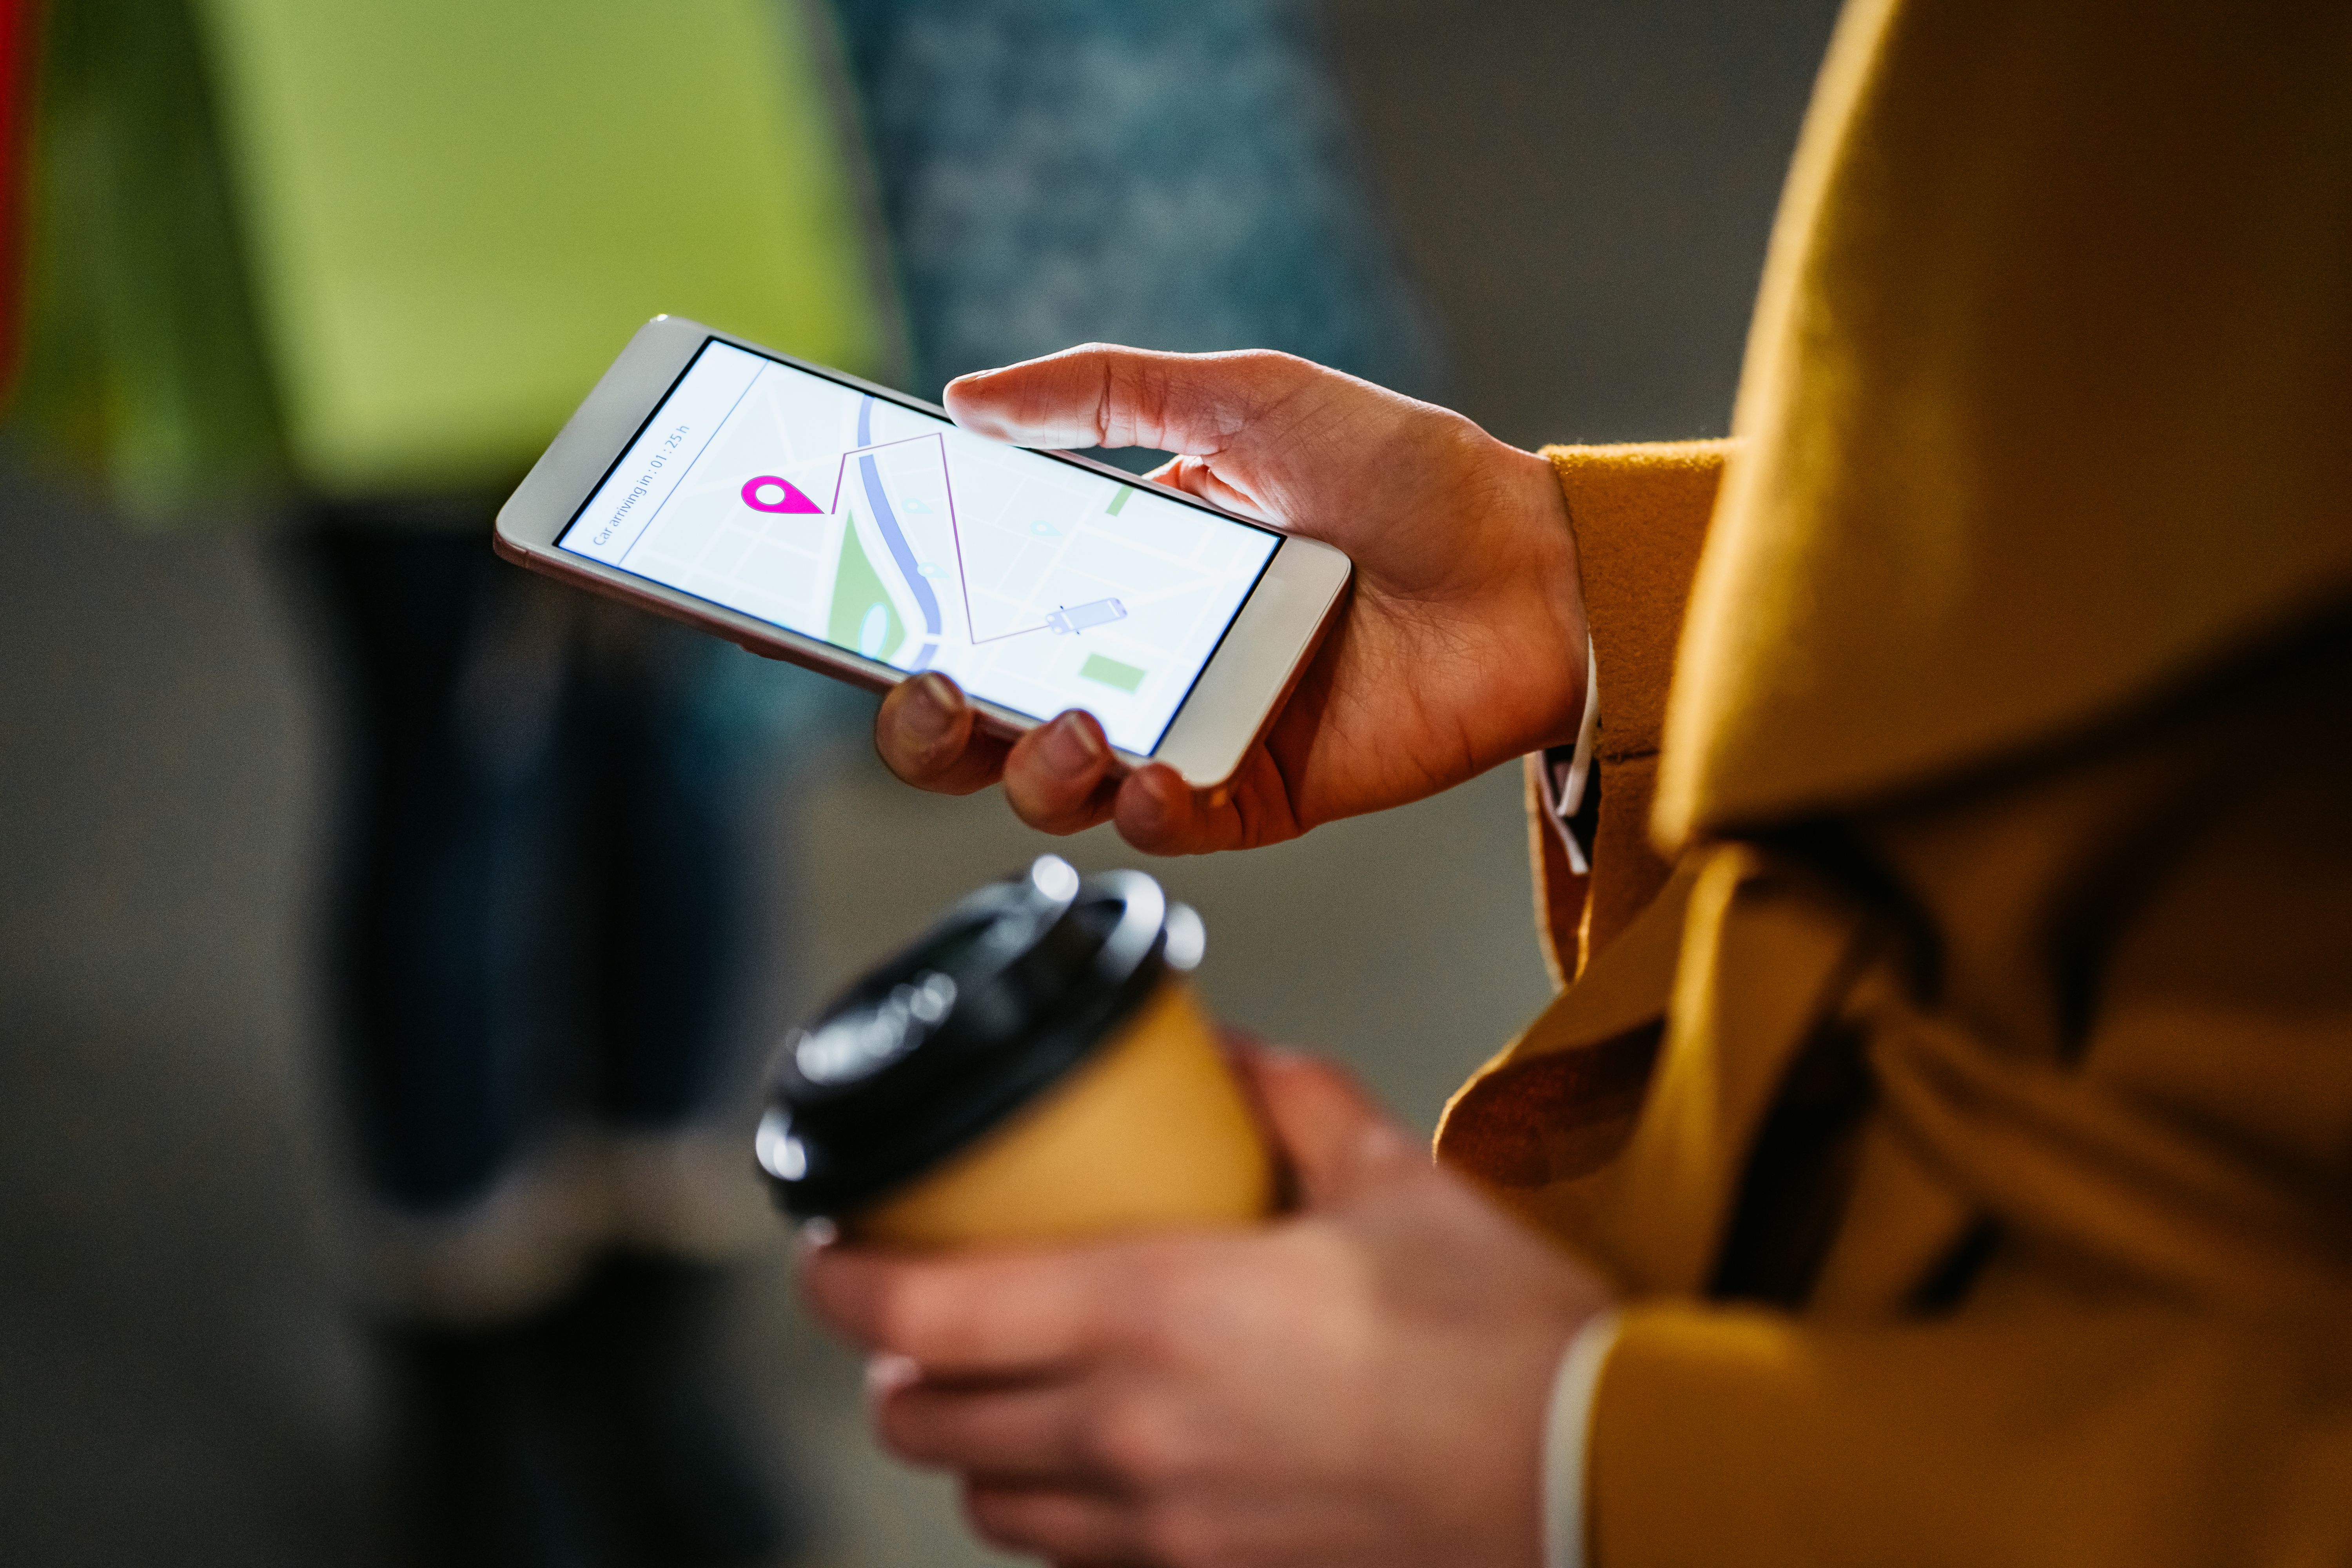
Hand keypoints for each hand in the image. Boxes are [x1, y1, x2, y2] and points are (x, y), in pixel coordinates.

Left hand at [802, 1047, 1614, 1567]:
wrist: (1598, 1484)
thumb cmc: (1504, 1341)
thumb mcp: (1395, 1182)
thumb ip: (1295, 1101)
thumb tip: (1229, 1053)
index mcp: (1159, 1317)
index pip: (925, 1315)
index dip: (842, 1283)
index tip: (825, 1250)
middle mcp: (1135, 1436)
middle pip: (925, 1424)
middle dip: (893, 1368)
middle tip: (916, 1311)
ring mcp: (1167, 1533)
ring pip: (987, 1504)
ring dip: (969, 1445)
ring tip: (999, 1388)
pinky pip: (1075, 1561)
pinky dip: (1051, 1510)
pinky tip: (1096, 1459)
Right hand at [874, 347, 1587, 852]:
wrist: (1533, 560)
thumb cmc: (1402, 470)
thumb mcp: (1244, 397)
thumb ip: (1102, 392)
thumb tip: (964, 396)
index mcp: (1117, 571)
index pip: (973, 609)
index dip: (895, 619)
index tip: (832, 606)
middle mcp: (1140, 661)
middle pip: (984, 725)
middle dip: (925, 725)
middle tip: (928, 688)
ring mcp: (1195, 732)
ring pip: (1057, 791)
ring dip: (1033, 771)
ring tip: (1072, 727)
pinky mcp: (1260, 793)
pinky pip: (1171, 827)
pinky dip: (1145, 808)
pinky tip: (1152, 773)